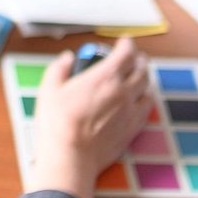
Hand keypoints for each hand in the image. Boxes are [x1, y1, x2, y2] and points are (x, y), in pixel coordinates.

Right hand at [26, 38, 153, 197]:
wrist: (71, 156)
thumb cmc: (59, 124)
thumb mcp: (49, 90)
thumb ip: (59, 69)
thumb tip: (67, 58)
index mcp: (104, 77)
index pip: (126, 53)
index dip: (127, 44)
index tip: (124, 42)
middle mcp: (123, 91)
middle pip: (142, 68)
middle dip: (138, 59)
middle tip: (133, 57)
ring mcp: (131, 110)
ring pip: (147, 86)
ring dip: (144, 77)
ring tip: (138, 75)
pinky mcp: (133, 127)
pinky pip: (147, 107)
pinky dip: (145, 98)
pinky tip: (139, 99)